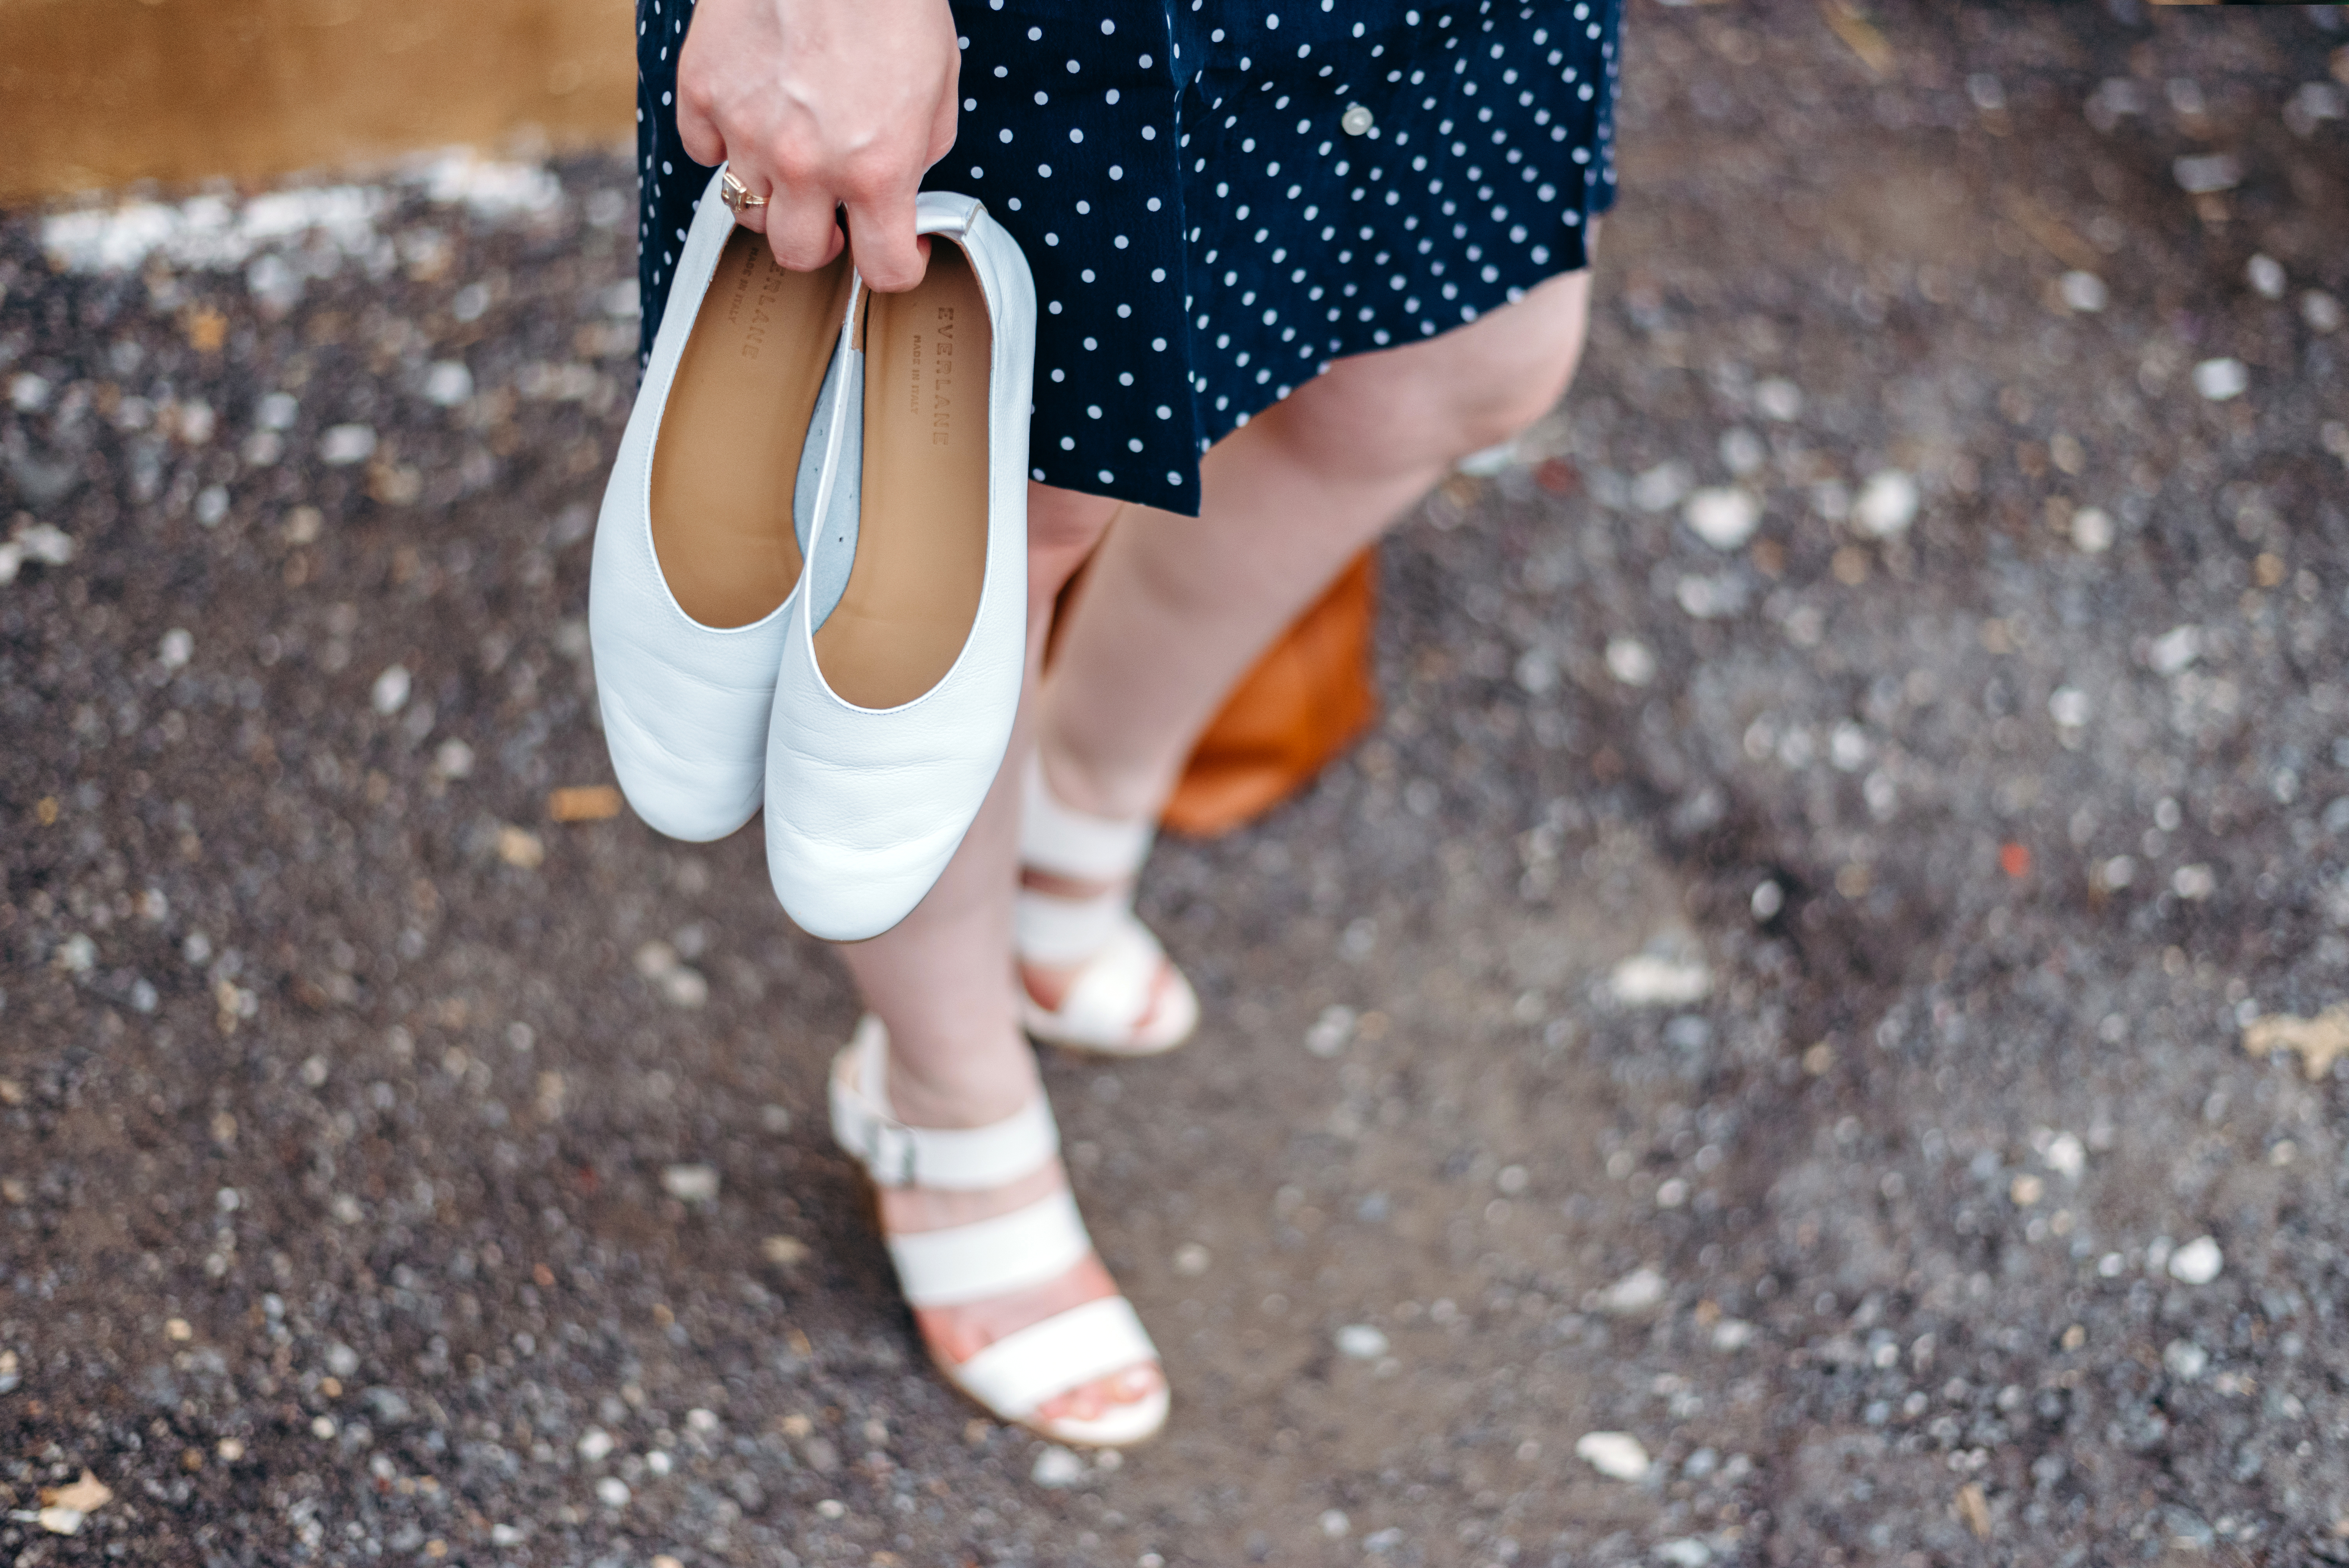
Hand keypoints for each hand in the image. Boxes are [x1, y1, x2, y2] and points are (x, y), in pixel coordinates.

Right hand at [676, 0, 959, 290]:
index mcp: (875, 168)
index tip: (899, 252)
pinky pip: (702, 150)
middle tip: (832, 217)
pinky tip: (750, 115)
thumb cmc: (891, 0)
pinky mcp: (701, 91)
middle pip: (795, 255)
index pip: (883, 268)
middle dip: (819, 242)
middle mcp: (806, 163)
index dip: (898, 268)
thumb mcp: (937, 87)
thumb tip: (901, 186)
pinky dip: (723, 143)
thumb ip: (918, 152)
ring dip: (771, 195)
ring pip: (745, 207)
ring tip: (791, 158)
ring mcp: (746, 130)